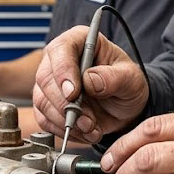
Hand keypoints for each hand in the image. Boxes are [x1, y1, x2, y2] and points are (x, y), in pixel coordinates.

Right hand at [32, 25, 148, 143]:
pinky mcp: (47, 104)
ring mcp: (50, 83)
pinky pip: (44, 119)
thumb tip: (90, 80)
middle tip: (87, 120)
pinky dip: (63, 130)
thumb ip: (114, 78)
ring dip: (66, 121)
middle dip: (65, 105)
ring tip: (91, 128)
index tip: (73, 94)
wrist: (123, 107)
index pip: (61, 49)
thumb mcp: (131, 79)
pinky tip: (83, 132)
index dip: (63, 72)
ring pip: (42, 101)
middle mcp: (59, 59)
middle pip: (45, 78)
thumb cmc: (127, 84)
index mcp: (79, 41)